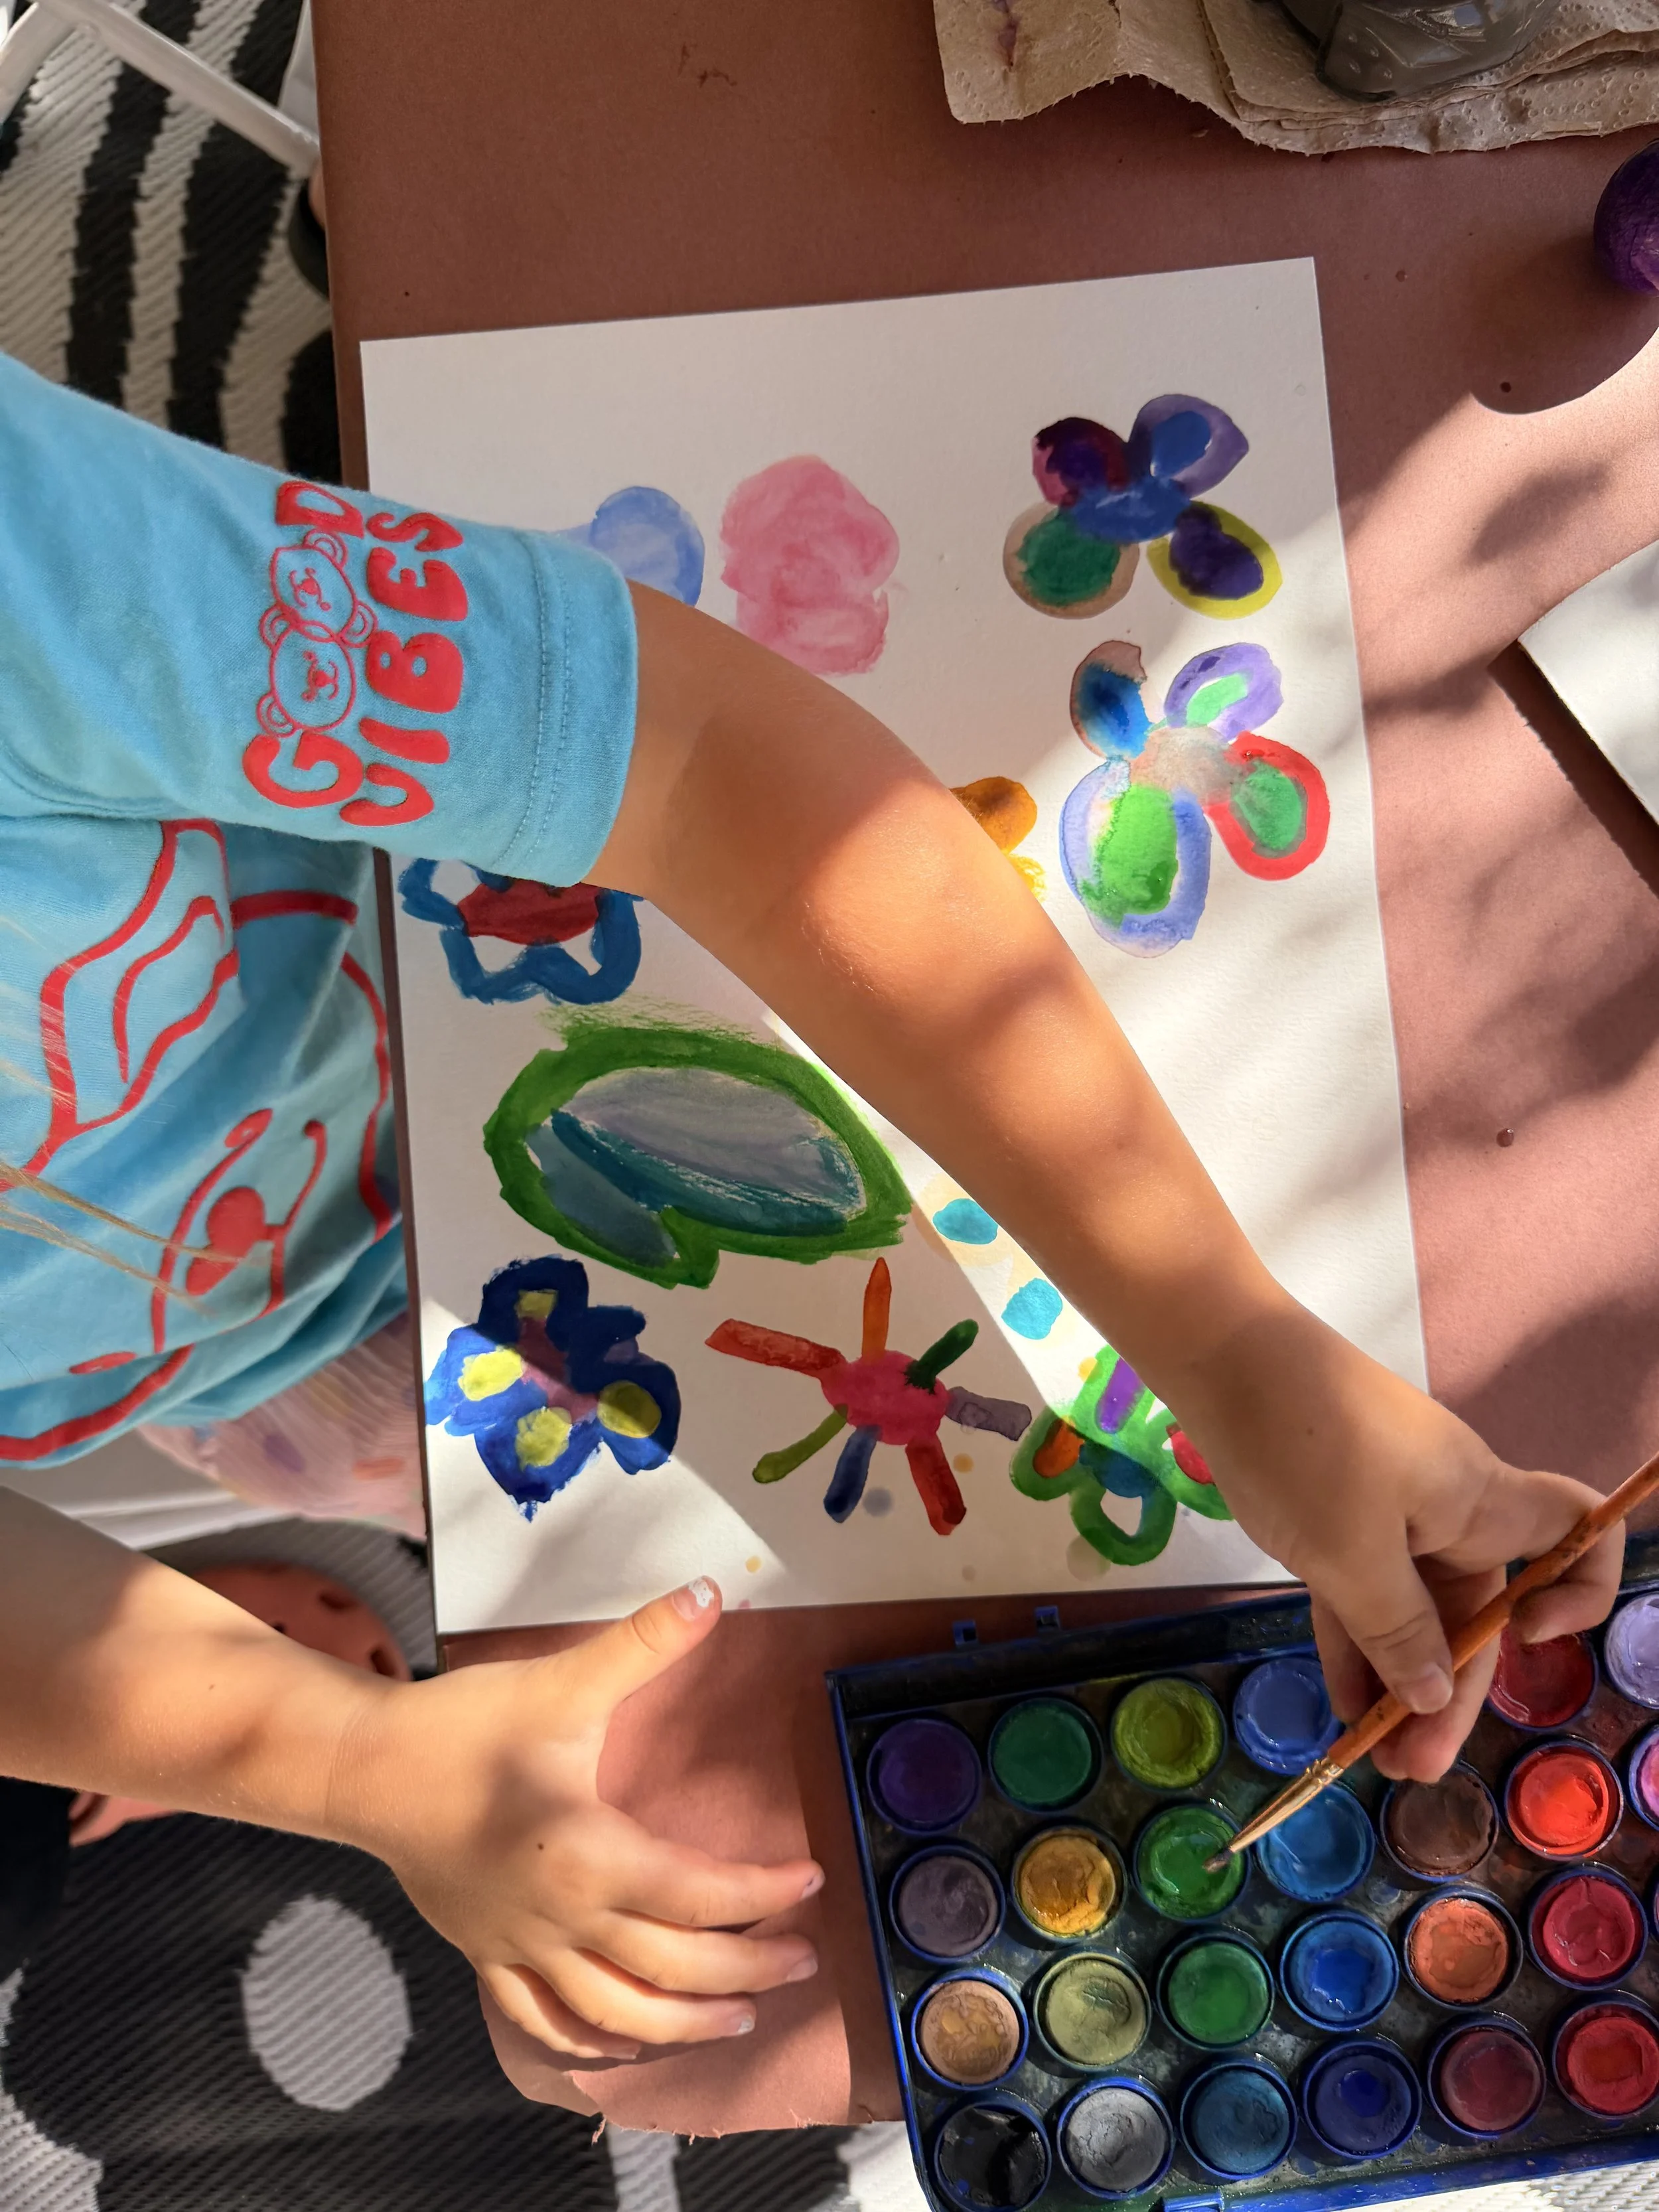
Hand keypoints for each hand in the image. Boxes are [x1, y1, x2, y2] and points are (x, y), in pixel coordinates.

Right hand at [333, 1578, 820, 2059]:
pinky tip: (624, 2049)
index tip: (811, 1880)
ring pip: (618, 2014)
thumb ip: (642, 1644)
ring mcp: (523, 1947)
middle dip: (748, 1969)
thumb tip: (707, 1592)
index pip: (699, 1893)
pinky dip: (591, 2044)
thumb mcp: (562, 1683)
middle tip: (804, 1961)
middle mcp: (563, 1918)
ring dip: (685, 2024)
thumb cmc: (464, 1727)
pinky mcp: (488, 1956)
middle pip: (674, 1968)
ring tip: (740, 2017)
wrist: (367, 1768)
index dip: (763, 1893)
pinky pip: (544, 2022)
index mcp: (589, 1855)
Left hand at [1178, 1304, 1621, 1781]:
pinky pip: (1361, 1589)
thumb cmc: (1303, 1443)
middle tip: (1412, 1767)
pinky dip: (1355, 1642)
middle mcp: (1449, 1506)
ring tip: (1375, 1757)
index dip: (1575, 1593)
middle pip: (1478, 1607)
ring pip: (1413, 1607)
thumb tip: (1433, 1693)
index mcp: (1480, 1503)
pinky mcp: (1334, 1510)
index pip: (1577, 1533)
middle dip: (1451, 1689)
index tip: (1523, 1639)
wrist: (1217, 1352)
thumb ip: (1397, 1630)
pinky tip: (1342, 1705)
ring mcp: (1389, 1507)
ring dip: (1398, 1680)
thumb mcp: (1350, 1555)